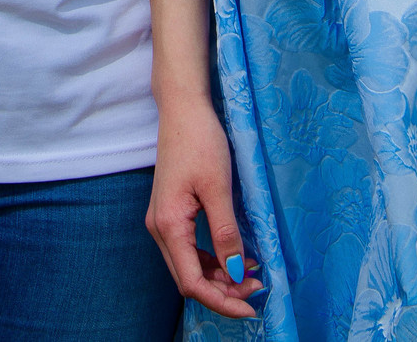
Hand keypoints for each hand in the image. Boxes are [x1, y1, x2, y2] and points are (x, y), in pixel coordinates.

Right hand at [145, 92, 258, 318]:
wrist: (183, 109)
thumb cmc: (200, 141)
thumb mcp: (219, 188)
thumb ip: (225, 233)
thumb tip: (237, 272)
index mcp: (168, 225)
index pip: (192, 282)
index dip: (222, 301)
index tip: (252, 307)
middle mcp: (159, 229)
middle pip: (189, 279)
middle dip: (223, 291)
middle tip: (258, 289)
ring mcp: (163, 221)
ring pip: (189, 266)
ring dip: (219, 276)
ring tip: (252, 273)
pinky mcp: (171, 213)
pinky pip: (189, 249)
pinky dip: (212, 259)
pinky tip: (235, 255)